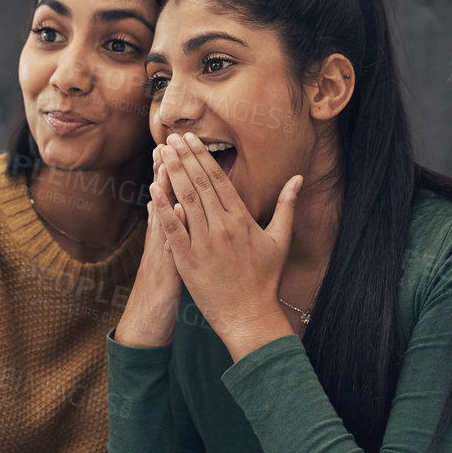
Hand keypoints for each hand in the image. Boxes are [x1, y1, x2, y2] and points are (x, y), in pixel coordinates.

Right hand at [114, 156, 188, 347]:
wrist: (147, 320)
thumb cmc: (160, 289)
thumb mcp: (165, 256)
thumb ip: (167, 230)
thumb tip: (166, 206)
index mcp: (165, 233)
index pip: (167, 196)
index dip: (169, 171)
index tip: (173, 146)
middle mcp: (160, 238)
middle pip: (162, 199)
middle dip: (165, 170)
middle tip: (166, 143)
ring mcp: (161, 252)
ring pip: (163, 216)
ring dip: (165, 191)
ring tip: (168, 165)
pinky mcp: (167, 269)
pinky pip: (171, 243)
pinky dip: (176, 225)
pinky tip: (181, 208)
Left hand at [150, 132, 302, 360]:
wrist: (250, 315)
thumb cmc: (266, 280)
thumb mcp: (280, 240)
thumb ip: (286, 206)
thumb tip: (298, 178)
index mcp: (242, 219)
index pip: (219, 180)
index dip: (203, 157)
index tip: (191, 140)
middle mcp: (222, 227)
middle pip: (200, 184)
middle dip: (184, 158)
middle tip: (171, 137)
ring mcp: (204, 243)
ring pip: (185, 201)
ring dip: (172, 174)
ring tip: (161, 153)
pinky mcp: (188, 260)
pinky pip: (172, 229)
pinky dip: (163, 208)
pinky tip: (154, 189)